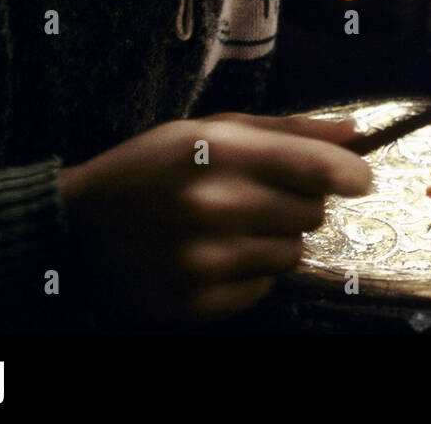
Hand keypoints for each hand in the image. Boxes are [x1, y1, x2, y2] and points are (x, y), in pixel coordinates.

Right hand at [58, 113, 370, 324]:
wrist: (72, 231)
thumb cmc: (148, 169)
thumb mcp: (209, 130)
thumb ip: (287, 130)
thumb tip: (354, 132)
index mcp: (220, 152)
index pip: (318, 168)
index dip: (352, 174)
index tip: (359, 178)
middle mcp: (216, 206)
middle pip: (312, 212)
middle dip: (299, 202)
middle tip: (261, 195)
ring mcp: (205, 259)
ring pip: (294, 252)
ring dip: (276, 239)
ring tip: (234, 225)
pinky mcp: (197, 301)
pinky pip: (263, 287)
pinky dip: (250, 272)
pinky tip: (214, 254)